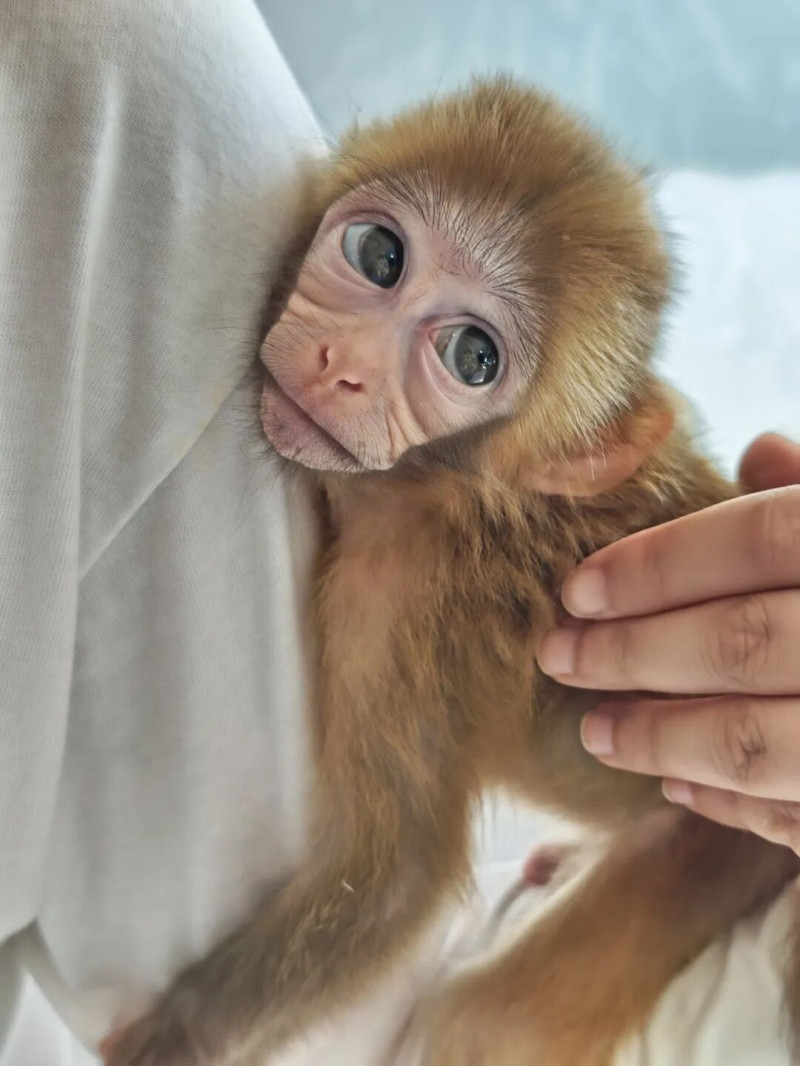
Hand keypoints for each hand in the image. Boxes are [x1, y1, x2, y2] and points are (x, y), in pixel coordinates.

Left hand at [537, 434, 799, 850]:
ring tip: (599, 732)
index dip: (658, 565)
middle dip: (634, 653)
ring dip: (666, 738)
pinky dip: (739, 807)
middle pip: (742, 642)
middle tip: (561, 658)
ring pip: (762, 741)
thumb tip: (757, 451)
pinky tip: (681, 788)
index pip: (759, 541)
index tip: (577, 589)